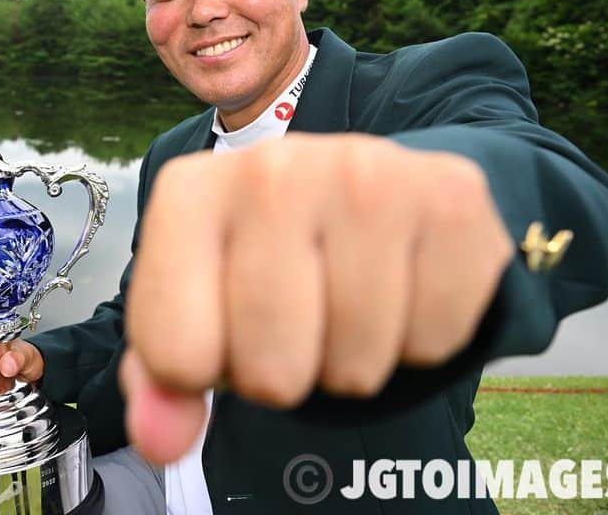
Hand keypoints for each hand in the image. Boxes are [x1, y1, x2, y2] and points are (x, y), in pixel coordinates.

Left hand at [121, 133, 513, 462]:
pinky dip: (420, 341)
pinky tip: (400, 287)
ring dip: (352, 362)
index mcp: (188, 194)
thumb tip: (158, 439)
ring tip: (343, 304)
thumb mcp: (196, 308)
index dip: (205, 374)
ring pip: (355, 365)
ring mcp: (364, 173)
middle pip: (270, 372)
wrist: (370, 192)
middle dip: (282, 376)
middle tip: (294, 326)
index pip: (176, 355)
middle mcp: (269, 168)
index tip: (221, 333)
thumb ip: (160, 381)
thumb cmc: (266, 261)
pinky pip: (433, 340)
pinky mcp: (449, 195)